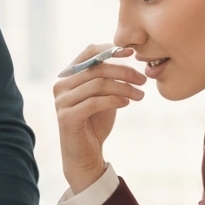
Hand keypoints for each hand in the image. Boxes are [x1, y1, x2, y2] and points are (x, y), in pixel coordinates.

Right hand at [53, 45, 144, 191]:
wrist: (85, 155)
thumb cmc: (95, 123)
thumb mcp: (104, 95)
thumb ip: (107, 78)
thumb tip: (125, 54)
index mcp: (69, 76)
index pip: (88, 53)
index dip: (110, 49)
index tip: (132, 53)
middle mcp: (61, 85)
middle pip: (96, 68)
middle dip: (124, 72)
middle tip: (143, 80)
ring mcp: (62, 101)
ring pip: (97, 84)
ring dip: (124, 88)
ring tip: (140, 95)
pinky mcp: (66, 117)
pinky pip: (93, 102)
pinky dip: (114, 100)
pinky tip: (127, 103)